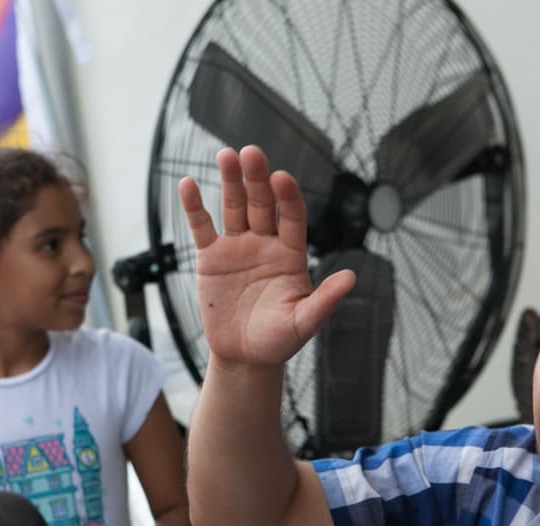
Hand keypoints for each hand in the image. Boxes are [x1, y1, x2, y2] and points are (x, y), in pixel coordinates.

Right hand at [179, 146, 354, 367]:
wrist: (245, 357)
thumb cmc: (279, 341)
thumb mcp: (304, 322)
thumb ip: (325, 299)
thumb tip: (352, 277)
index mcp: (291, 254)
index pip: (293, 217)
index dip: (288, 197)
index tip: (282, 178)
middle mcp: (266, 243)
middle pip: (262, 203)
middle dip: (257, 178)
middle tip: (251, 153)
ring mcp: (238, 247)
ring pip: (234, 206)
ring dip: (230, 181)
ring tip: (226, 155)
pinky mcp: (211, 257)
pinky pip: (202, 227)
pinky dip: (195, 206)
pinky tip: (188, 184)